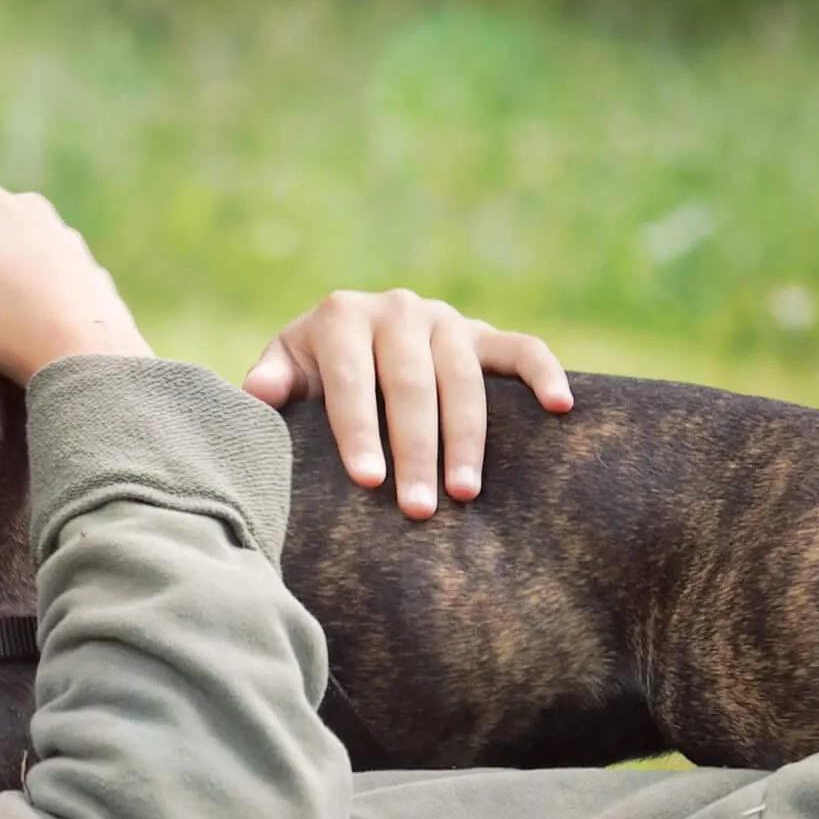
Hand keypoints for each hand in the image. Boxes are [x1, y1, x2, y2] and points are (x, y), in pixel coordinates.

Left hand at [243, 290, 571, 518]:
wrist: (349, 339)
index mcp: (342, 317)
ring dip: (467, 438)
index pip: (353, 380)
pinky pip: (522, 348)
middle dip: (416, 450)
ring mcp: (446, 320)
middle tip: (419, 509)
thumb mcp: (284, 370)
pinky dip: (544, 374)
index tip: (367, 481)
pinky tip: (560, 409)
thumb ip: (271, 382)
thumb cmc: (310, 373)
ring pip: (464, 379)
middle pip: (412, 385)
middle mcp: (397, 310)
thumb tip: (257, 391)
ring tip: (465, 494)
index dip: (359, 430)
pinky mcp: (484, 334)